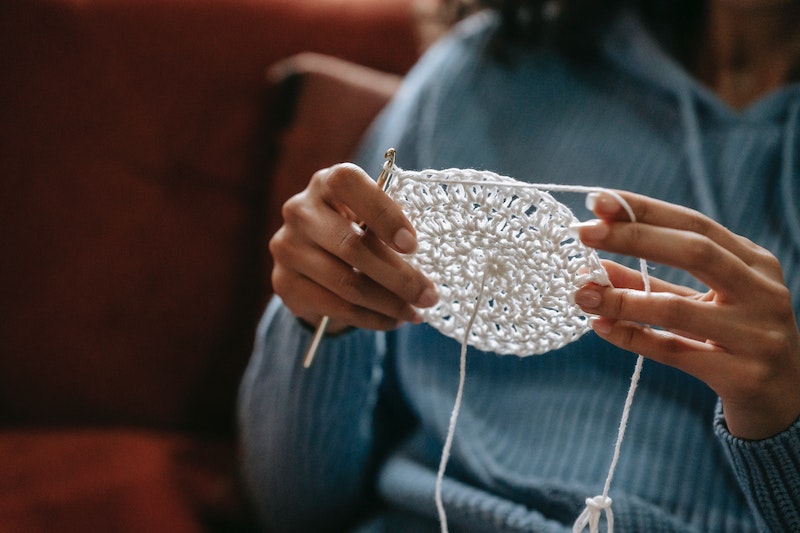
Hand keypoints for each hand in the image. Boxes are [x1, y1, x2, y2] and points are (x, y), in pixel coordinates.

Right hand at [269, 163, 437, 333]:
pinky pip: (336, 307)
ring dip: (389, 303)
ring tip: (416, 312)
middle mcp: (300, 210)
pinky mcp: (285, 283)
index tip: (413, 245)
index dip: (384, 214)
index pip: (349, 185)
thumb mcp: (370, 216)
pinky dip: (372, 318)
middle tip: (429, 295)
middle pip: (352, 246)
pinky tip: (393, 320)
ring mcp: (288, 247)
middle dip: (399, 276)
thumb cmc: (355, 228)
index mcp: (326, 182)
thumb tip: (421, 264)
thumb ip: (388, 226)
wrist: (312, 257)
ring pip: (347, 283)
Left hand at [573, 191, 799, 439]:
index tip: (597, 200)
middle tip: (584, 233)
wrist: (786, 400)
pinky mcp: (742, 375)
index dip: (644, 210)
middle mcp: (762, 292)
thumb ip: (651, 283)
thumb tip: (594, 265)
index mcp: (754, 263)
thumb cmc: (735, 340)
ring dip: (622, 298)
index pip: (694, 223)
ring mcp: (756, 335)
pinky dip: (633, 337)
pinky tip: (601, 326)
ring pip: (677, 308)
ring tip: (581, 291)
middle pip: (694, 252)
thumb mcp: (700, 304)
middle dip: (633, 238)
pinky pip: (675, 352)